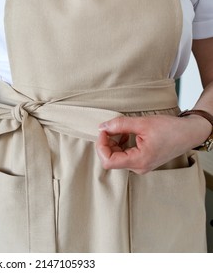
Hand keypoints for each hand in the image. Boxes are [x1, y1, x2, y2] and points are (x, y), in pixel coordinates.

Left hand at [95, 114, 210, 173]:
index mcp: (139, 161)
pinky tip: (126, 134)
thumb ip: (120, 125)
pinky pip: (124, 156)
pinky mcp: (142, 161)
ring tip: (121, 130)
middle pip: (111, 159)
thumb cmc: (171, 129)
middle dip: (107, 143)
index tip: (104, 131)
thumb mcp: (143, 123)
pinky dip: (121, 145)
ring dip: (113, 143)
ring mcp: (140, 166)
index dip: (101, 146)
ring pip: (116, 157)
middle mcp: (139, 167)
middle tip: (111, 128)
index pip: (108, 161)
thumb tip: (102, 127)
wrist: (189, 133)